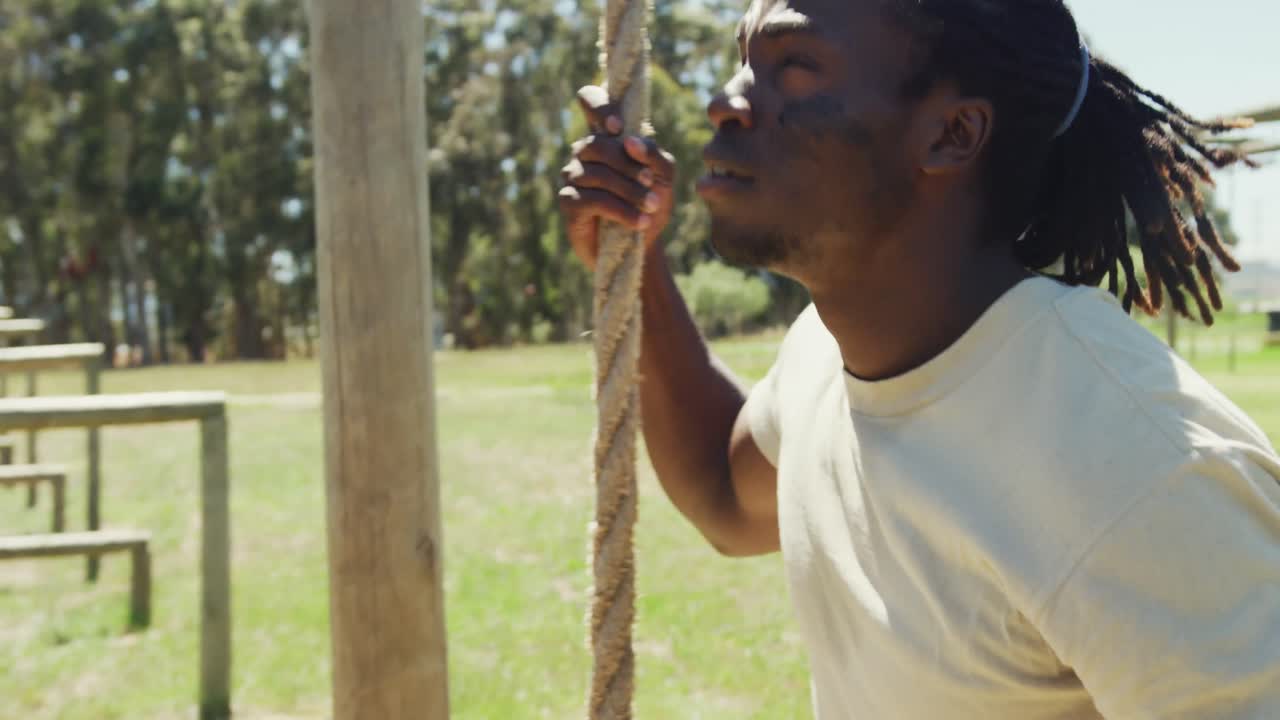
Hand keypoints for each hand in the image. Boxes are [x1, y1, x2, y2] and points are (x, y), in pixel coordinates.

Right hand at [558, 85, 676, 270]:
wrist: (643, 244)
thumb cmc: (651, 203)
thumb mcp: (664, 177)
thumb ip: (654, 155)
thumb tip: (629, 141)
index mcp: (607, 136)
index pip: (590, 100)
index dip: (599, 106)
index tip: (617, 128)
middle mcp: (585, 151)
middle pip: (596, 144)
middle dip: (628, 165)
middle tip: (652, 183)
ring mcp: (573, 175)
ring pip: (597, 174)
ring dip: (630, 191)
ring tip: (652, 206)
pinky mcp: (569, 202)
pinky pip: (592, 199)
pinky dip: (621, 210)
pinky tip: (639, 222)